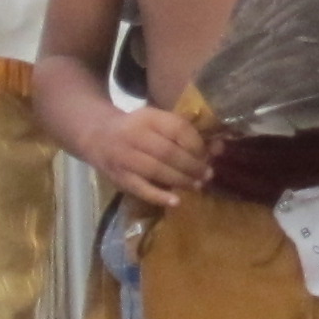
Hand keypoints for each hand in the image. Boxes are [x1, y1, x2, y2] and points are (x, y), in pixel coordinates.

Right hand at [89, 101, 216, 209]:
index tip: (208, 154)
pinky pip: (140, 188)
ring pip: (156, 170)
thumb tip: (220, 148)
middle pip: (168, 152)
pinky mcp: (119, 176)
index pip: (177, 128)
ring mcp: (124, 156)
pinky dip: (159, 196)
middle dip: (192, 165)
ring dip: (181, 180)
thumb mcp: (157, 122)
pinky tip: (176, 201)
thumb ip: (185, 134)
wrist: (98, 136)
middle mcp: (134, 135)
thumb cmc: (138, 129)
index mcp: (148, 117)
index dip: (196, 144)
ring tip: (198, 185)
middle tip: (207, 174)